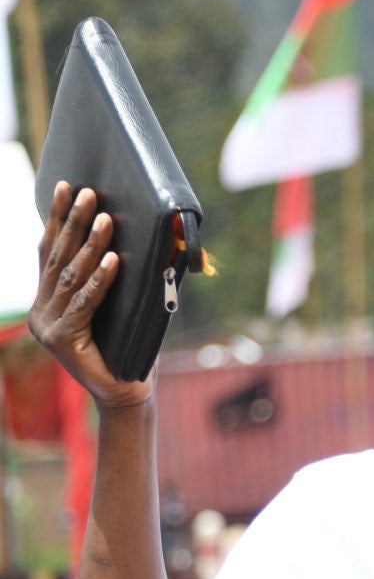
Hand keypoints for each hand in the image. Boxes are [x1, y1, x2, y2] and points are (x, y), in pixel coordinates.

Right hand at [28, 183, 152, 408]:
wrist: (125, 391)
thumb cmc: (125, 347)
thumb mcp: (116, 305)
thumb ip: (110, 277)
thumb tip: (128, 236)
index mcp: (48, 300)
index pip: (51, 251)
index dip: (58, 218)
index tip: (67, 186)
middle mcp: (42, 311)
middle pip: (57, 258)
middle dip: (74, 222)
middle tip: (89, 193)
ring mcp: (48, 326)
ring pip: (71, 277)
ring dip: (90, 244)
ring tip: (106, 218)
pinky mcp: (63, 340)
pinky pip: (85, 302)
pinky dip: (101, 279)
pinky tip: (111, 259)